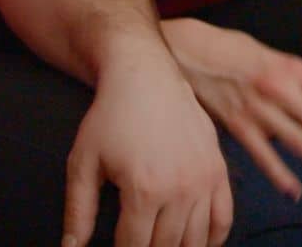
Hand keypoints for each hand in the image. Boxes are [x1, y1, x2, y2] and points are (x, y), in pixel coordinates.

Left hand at [63, 35, 232, 246]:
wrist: (144, 72)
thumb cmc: (111, 115)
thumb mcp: (83, 162)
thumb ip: (78, 212)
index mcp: (144, 190)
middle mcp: (179, 187)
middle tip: (139, 240)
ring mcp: (203, 178)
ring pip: (195, 240)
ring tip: (162, 243)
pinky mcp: (218, 167)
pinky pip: (224, 217)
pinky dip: (213, 239)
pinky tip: (198, 243)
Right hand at [163, 18, 301, 199]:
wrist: (191, 52)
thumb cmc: (236, 51)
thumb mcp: (278, 55)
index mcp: (293, 68)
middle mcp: (280, 88)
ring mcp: (259, 109)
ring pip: (299, 140)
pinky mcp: (238, 126)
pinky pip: (263, 155)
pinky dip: (280, 175)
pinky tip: (295, 190)